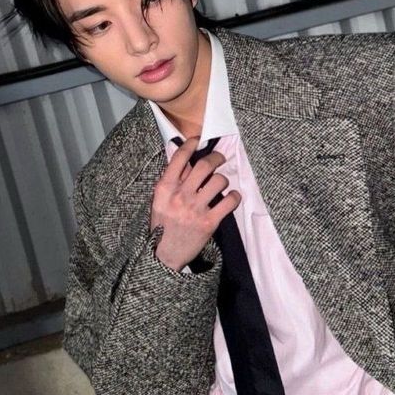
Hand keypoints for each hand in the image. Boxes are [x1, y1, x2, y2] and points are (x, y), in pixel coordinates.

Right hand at [150, 136, 240, 271]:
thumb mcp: (159, 200)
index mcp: (164, 188)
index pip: (179, 157)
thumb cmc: (162, 225)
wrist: (164, 254)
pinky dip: (234, 196)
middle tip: (220, 159)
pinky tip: (232, 197)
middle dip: (216, 158)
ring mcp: (195, 209)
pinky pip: (229, 201)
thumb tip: (189, 162)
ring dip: (223, 180)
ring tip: (221, 184)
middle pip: (205, 165)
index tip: (198, 140)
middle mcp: (180, 195)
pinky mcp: (209, 222)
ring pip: (219, 181)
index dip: (191, 144)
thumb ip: (173, 181)